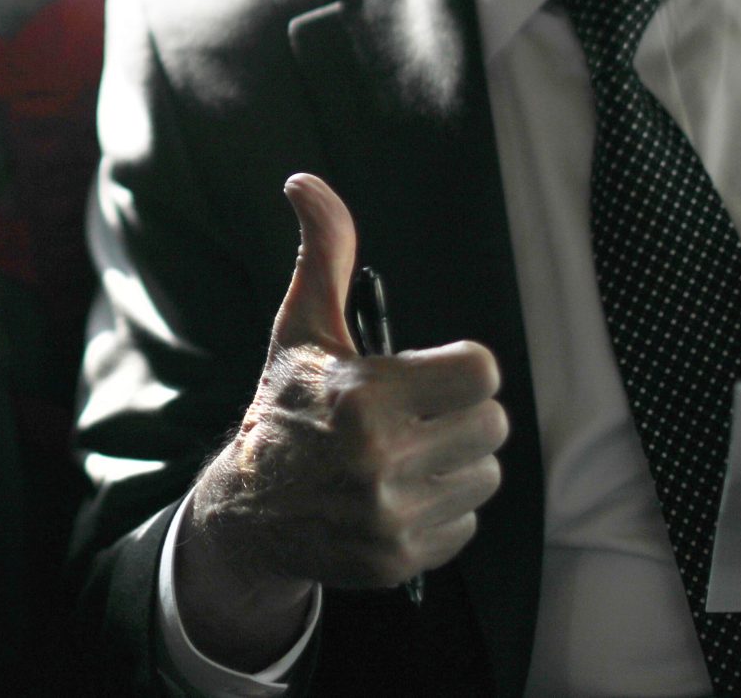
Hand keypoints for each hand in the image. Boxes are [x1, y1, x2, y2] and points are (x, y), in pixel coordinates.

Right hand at [174, 175, 507, 666]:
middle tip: (422, 414)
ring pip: (485, 475)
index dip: (463, 367)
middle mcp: (378, 460)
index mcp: (364, 396)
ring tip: (411, 454)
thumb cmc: (286, 405)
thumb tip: (304, 181)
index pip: (482, 372)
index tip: (433, 372)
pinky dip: (444, 509)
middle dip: (462, 414)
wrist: (249, 510)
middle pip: (492, 425)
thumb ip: (325, 254)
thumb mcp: (303, 328)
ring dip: (457, 462)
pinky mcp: (398, 559)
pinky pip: (467, 522)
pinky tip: (402, 493)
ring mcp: (389, 516)